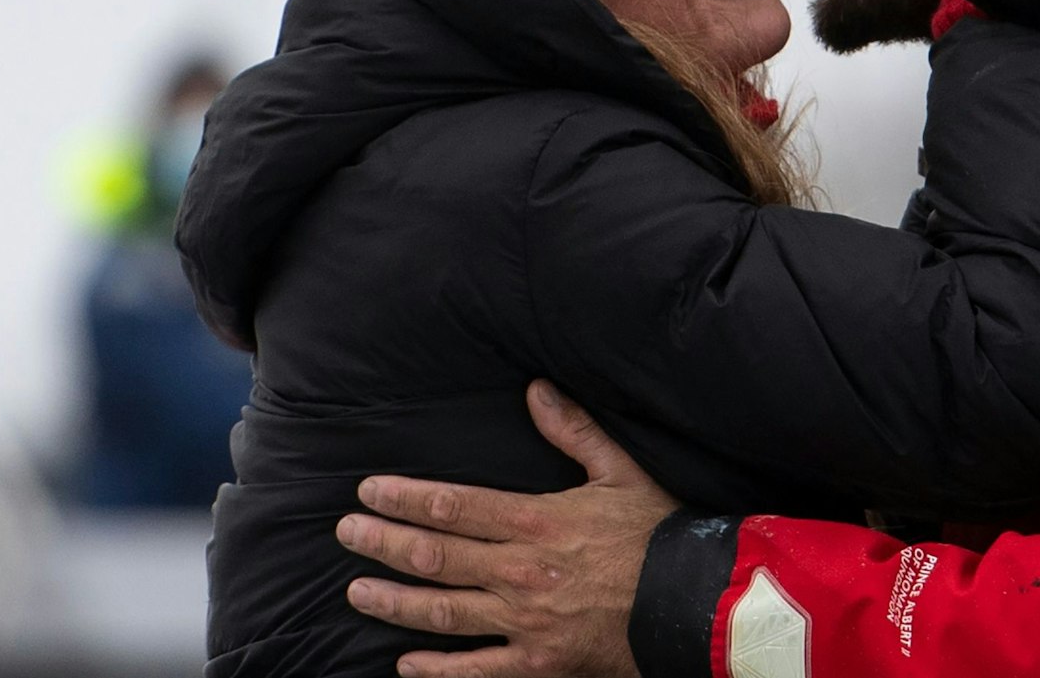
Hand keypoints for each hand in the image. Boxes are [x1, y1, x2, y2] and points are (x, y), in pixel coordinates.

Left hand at [336, 381, 679, 677]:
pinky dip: (437, 669)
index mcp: (537, 522)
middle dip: (383, 542)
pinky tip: (405, 664)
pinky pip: (477, 670)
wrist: (694, 602)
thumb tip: (536, 389)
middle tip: (345, 533)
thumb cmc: (658, 534)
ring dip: (395, 601)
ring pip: (443, 611)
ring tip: (357, 590)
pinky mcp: (538, 662)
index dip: (405, 498)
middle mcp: (520, 572)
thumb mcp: (620, 471)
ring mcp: (525, 621)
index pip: (454, 506)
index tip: (369, 492)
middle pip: (436, 556)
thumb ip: (574, 431)